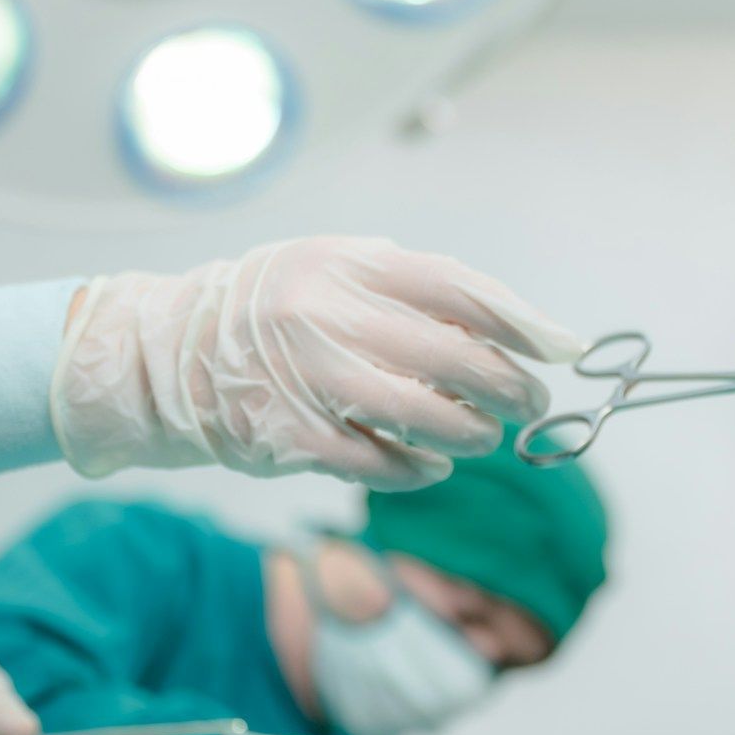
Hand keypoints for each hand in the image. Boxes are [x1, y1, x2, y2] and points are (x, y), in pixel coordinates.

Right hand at [52, 237, 582, 489]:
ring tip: (485, 435)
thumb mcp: (338, 268)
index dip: (524, 322)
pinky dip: (421, 468)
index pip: (463, 290)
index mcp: (352, 265)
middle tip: (532, 402)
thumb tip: (514, 330)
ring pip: (429, 417)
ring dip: (474, 434)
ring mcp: (312, 381)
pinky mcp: (292, 439)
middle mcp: (333, 317)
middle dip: (512, 387)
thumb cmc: (275, 308)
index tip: (566, 348)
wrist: (169, 353)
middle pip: (457, 359)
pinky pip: (382, 463)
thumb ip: (415, 290)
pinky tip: (432, 464)